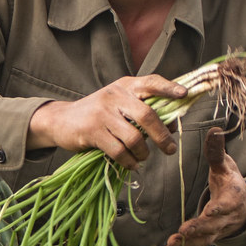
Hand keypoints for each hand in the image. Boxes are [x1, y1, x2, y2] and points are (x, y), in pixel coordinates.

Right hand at [27, 74, 186, 171]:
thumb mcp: (118, 103)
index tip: (185, 94)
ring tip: (143, 157)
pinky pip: (119, 151)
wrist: (61, 120)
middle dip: (162, 136)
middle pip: (147, 115)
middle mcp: (114, 96)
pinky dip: (130, 161)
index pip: (150, 82)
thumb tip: (171, 126)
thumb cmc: (97, 114)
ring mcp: (102, 113)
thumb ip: (141, 109)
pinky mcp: (93, 131)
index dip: (168, 88)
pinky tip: (132, 164)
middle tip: (170, 149)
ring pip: (134, 138)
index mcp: (124, 86)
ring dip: (144, 153)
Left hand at [161, 128, 245, 245]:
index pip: (227, 204)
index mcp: (232, 197)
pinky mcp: (209, 238)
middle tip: (182, 232)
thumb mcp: (226, 165)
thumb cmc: (230, 182)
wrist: (243, 207)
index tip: (209, 211)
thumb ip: (217, 151)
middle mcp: (226, 217)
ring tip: (170, 245)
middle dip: (198, 230)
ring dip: (188, 245)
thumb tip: (214, 129)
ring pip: (204, 241)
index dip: (219, 209)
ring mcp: (218, 231)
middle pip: (213, 226)